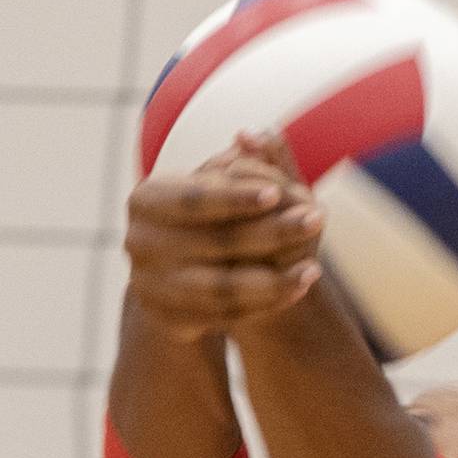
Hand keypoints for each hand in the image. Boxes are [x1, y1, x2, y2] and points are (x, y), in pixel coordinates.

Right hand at [125, 147, 323, 343]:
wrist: (172, 281)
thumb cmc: (199, 219)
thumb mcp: (212, 188)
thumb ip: (235, 167)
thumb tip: (259, 137)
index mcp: (145, 200)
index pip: (194, 198)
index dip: (236, 197)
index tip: (278, 192)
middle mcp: (139, 243)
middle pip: (215, 242)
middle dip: (272, 232)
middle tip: (317, 218)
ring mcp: (151, 287)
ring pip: (223, 288)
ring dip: (274, 280)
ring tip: (315, 268)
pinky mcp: (170, 319)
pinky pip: (226, 316)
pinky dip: (266, 304)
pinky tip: (297, 289)